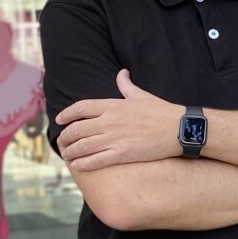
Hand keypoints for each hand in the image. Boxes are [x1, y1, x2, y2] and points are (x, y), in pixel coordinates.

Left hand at [54, 70, 182, 171]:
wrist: (178, 128)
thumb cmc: (161, 111)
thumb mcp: (141, 95)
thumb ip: (126, 85)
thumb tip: (121, 73)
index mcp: (112, 105)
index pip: (81, 108)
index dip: (66, 114)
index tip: (59, 120)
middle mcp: (109, 121)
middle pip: (77, 129)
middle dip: (65, 137)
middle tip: (62, 142)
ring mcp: (115, 138)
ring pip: (83, 146)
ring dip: (71, 151)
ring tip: (67, 155)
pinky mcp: (122, 154)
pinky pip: (96, 160)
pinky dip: (83, 163)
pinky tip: (77, 165)